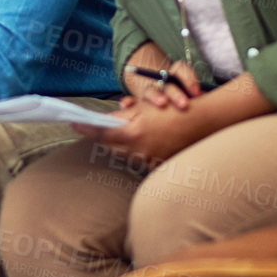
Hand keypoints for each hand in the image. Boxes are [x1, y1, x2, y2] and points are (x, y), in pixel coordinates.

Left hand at [74, 100, 206, 169]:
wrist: (202, 122)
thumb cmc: (172, 109)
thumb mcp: (143, 109)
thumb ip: (119, 118)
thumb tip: (101, 122)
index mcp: (134, 135)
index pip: (101, 134)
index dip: (86, 128)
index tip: (74, 123)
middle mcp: (140, 152)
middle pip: (109, 146)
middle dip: (102, 136)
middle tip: (94, 127)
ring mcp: (149, 161)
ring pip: (123, 154)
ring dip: (118, 144)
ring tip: (119, 133)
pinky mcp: (157, 166)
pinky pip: (138, 160)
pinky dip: (134, 151)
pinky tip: (137, 142)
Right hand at [124, 46, 201, 110]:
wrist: (158, 94)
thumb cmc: (179, 95)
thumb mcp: (189, 93)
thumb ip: (195, 93)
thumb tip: (204, 99)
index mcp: (174, 76)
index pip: (180, 70)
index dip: (189, 80)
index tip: (197, 93)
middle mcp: (160, 82)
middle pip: (168, 85)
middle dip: (175, 94)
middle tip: (184, 105)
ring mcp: (148, 92)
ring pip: (150, 91)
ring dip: (155, 96)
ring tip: (162, 104)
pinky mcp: (137, 102)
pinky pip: (129, 100)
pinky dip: (127, 102)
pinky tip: (126, 104)